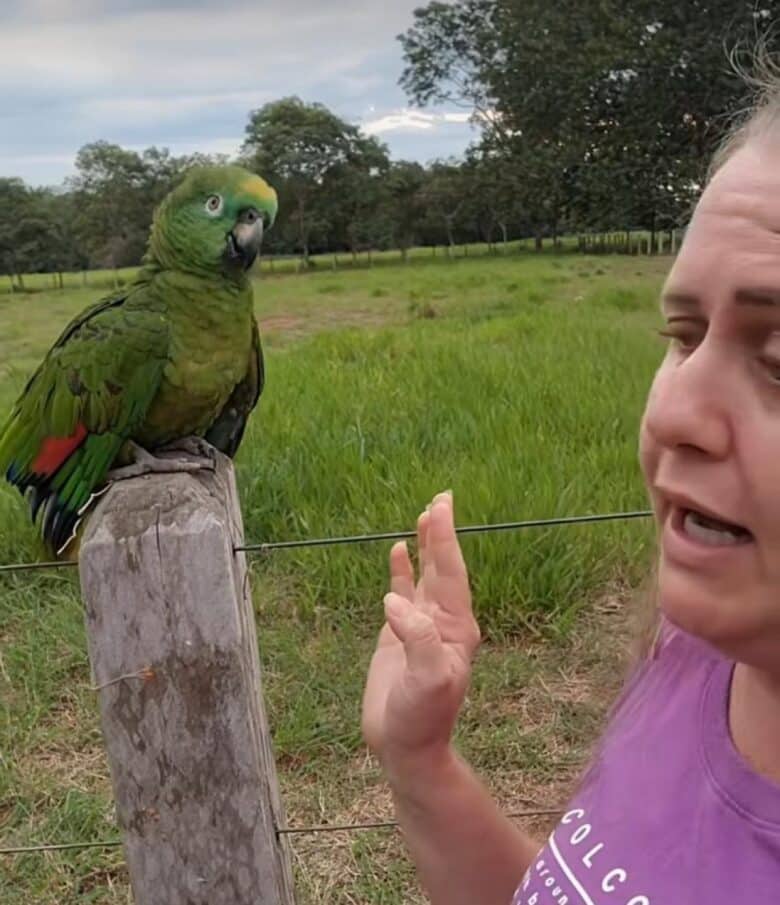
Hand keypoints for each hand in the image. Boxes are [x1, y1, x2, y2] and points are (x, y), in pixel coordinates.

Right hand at [361, 490, 480, 765]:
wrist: (405, 747)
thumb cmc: (422, 718)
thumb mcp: (428, 680)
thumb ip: (417, 638)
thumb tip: (394, 600)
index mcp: (456, 626)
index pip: (451, 571)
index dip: (445, 538)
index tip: (442, 506)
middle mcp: (442, 620)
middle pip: (442, 566)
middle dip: (441, 532)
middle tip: (442, 497)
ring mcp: (421, 625)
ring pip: (423, 575)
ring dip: (424, 546)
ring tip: (425, 514)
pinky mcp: (398, 635)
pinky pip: (402, 592)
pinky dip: (400, 570)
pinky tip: (398, 552)